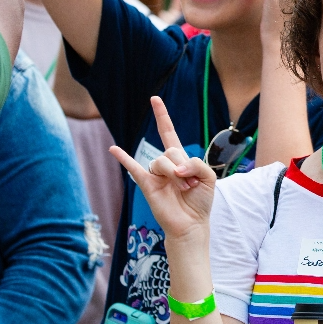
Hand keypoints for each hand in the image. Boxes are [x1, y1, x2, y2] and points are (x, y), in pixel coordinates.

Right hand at [108, 97, 216, 241]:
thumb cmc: (200, 201)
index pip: (168, 132)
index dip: (162, 116)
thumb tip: (175, 167)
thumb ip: (196, 164)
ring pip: (162, 160)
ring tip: (183, 187)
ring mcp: (155, 173)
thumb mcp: (209, 177)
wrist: (191, 224)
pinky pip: (133, 168)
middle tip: (190, 184)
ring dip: (176, 174)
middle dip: (185, 166)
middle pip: (171, 150)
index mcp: (179, 159)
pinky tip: (113, 149)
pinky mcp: (147, 184)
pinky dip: (123, 157)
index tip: (155, 99)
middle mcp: (165, 163)